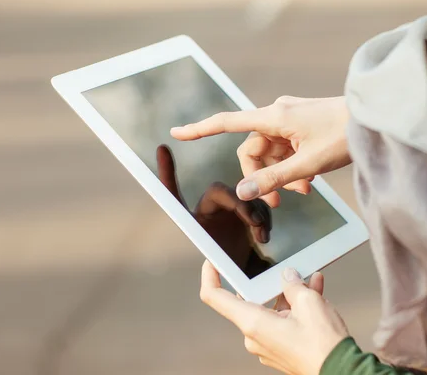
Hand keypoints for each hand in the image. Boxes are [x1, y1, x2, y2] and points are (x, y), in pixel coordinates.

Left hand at [156, 145, 272, 274]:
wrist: (250, 277)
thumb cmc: (227, 266)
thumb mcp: (212, 257)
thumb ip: (208, 248)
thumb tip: (192, 204)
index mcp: (195, 218)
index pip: (178, 193)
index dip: (167, 171)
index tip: (162, 149)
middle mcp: (211, 208)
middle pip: (224, 192)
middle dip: (240, 204)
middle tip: (252, 222)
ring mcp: (232, 207)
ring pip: (246, 198)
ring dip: (256, 215)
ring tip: (261, 236)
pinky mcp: (251, 210)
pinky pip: (259, 205)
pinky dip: (264, 219)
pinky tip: (264, 237)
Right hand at [171, 96, 350, 206]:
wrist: (375, 119)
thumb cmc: (344, 135)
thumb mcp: (307, 165)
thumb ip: (273, 179)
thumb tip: (243, 192)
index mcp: (274, 117)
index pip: (227, 122)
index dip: (200, 130)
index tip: (177, 133)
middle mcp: (277, 115)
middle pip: (253, 150)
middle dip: (261, 177)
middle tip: (277, 203)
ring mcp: (290, 120)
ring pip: (271, 153)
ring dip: (281, 175)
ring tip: (303, 191)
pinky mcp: (301, 126)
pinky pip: (286, 150)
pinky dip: (291, 167)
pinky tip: (308, 181)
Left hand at [199, 260, 349, 374]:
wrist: (341, 372)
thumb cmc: (322, 345)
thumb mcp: (309, 301)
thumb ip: (292, 284)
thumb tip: (287, 276)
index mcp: (252, 323)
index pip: (215, 297)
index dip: (210, 276)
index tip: (213, 262)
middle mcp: (254, 336)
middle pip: (250, 300)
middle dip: (270, 283)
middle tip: (287, 269)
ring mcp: (266, 345)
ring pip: (271, 310)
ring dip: (290, 295)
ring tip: (311, 280)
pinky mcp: (280, 350)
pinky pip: (282, 322)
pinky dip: (295, 308)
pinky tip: (314, 292)